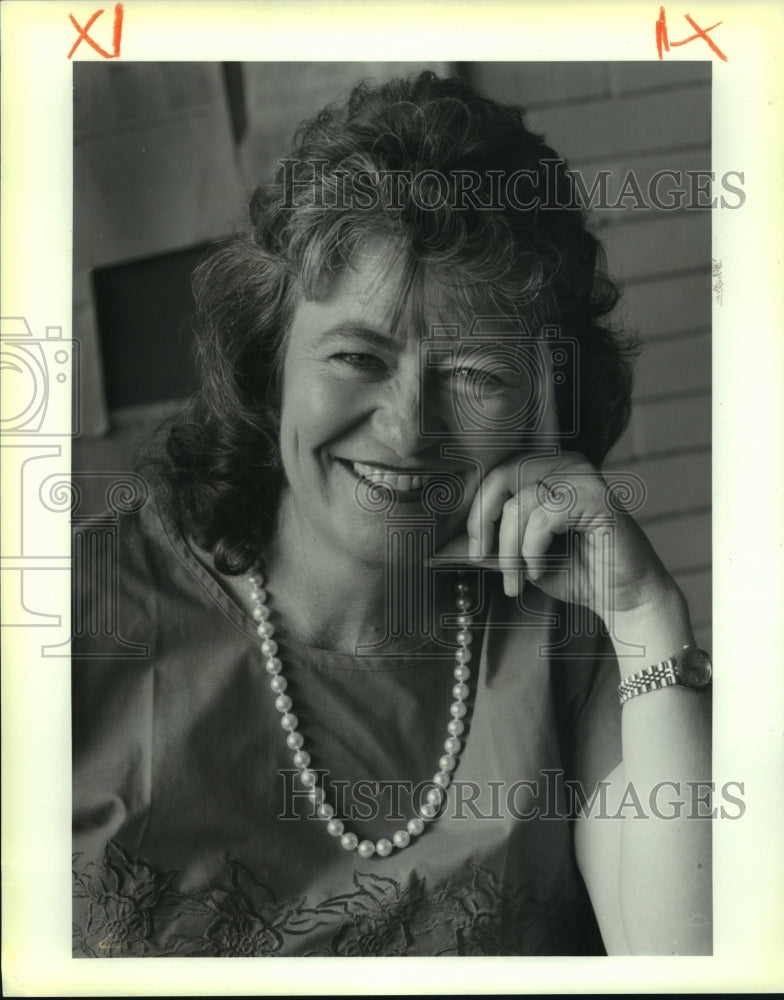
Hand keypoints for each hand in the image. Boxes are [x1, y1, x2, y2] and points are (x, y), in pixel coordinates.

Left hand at [436, 450, 679, 625]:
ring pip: (519, 504)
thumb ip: (489, 542)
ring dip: (510, 551)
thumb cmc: (573, 572)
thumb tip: (438, 547)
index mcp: (548, 467)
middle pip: (501, 478)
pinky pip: (542, 517)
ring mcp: (584, 477)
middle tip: (481, 560)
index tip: (470, 550)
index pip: (495, 474)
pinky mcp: (597, 498)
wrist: (621, 599)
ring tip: (518, 579)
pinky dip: (532, 550)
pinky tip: (540, 571)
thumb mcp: (519, 554)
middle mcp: (566, 462)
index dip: (475, 511)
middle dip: (483, 525)